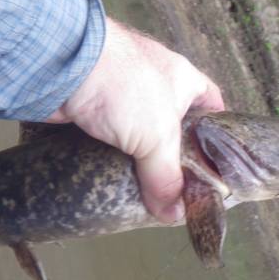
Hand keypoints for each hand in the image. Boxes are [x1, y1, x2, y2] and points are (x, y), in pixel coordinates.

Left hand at [47, 17, 224, 222]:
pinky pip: (105, 135)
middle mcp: (153, 81)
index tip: (212, 162)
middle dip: (171, 154)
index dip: (215, 132)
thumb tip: (174, 215)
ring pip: (135, 132)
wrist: (63, 64)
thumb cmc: (125, 88)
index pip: (211, 103)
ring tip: (142, 188)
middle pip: (171, 123)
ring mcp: (119, 92)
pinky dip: (107, 153)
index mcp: (182, 78)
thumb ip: (167, 178)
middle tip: (174, 186)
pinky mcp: (89, 104)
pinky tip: (108, 176)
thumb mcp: (158, 138)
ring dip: (136, 156)